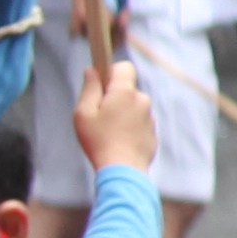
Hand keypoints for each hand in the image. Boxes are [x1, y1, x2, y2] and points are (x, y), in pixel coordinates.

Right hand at [70, 54, 157, 178]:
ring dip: (121, 112)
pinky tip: (118, 141)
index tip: (100, 83)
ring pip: (133, 106)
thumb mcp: (84, 112)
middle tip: (98, 114)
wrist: (123, 170)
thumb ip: (89, 88)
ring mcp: (149, 117)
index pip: (124, 67)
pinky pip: (138, 122)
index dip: (110, 71)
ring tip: (107, 131)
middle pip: (127, 88)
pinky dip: (129, 126)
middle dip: (113, 95)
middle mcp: (141, 100)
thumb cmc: (99, 141)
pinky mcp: (152, 132)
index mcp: (125, 92)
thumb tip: (92, 70)